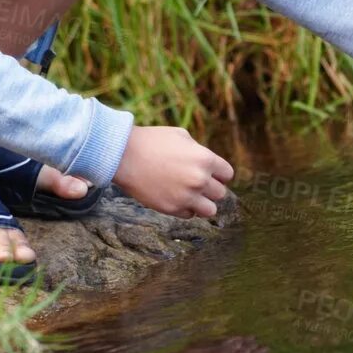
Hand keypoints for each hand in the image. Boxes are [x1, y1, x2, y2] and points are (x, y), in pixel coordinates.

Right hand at [113, 126, 234, 218]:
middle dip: (210, 188)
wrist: (124, 156)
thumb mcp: (181, 136)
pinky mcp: (172, 209)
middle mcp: (200, 180)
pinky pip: (189, 215)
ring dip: (202, 203)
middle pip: (220, 193)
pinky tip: (174, 197)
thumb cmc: (152, 141)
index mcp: (205, 159)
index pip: (227, 174)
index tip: (210, 174)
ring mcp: (186, 196)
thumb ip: (199, 152)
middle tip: (195, 183)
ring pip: (210, 210)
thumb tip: (208, 165)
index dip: (219, 174)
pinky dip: (185, 209)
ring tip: (190, 196)